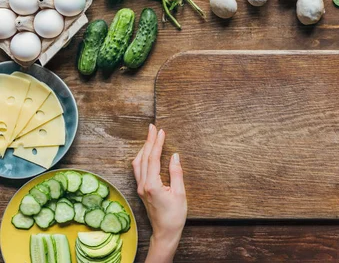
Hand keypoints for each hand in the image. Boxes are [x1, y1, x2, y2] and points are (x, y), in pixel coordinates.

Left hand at [132, 124, 186, 262]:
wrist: (165, 232)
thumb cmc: (174, 216)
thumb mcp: (180, 193)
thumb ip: (176, 173)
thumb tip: (174, 156)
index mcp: (152, 185)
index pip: (153, 158)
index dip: (157, 143)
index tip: (161, 131)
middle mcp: (143, 185)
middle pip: (143, 157)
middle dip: (148, 141)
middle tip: (152, 127)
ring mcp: (140, 188)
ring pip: (138, 163)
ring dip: (144, 148)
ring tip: (150, 137)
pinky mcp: (142, 190)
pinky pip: (138, 169)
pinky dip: (142, 158)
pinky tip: (146, 154)